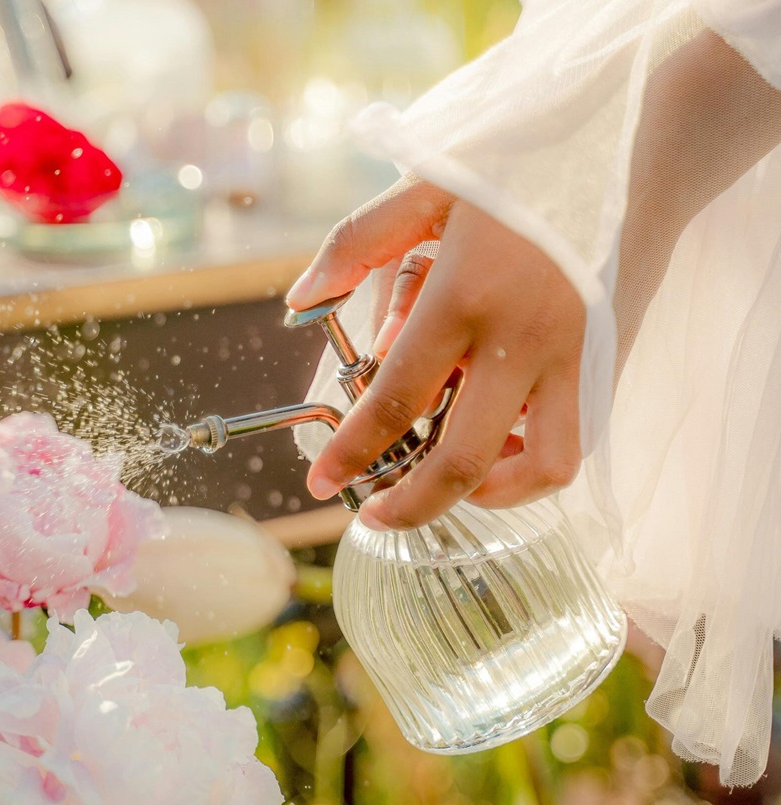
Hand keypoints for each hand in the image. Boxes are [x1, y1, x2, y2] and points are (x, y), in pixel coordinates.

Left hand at [287, 178, 586, 529]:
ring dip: (490, 494)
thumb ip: (358, 242)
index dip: (354, 453)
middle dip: (412, 507)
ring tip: (449, 479)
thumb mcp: (432, 184)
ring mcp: (576, 362)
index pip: (397, 400)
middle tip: (377, 517)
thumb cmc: (526, 166)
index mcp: (466, 296)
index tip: (321, 483)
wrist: (642, 147)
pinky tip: (501, 439)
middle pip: (465, 464)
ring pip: (542, 472)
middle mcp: (524, 342)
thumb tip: (301, 300)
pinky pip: (574, 442)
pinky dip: (532, 462)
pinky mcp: (608, 368)